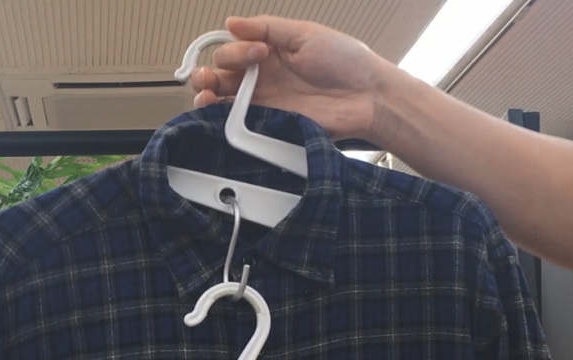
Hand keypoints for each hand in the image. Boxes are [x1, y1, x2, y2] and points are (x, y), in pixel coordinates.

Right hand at [191, 15, 398, 139]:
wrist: (366, 97)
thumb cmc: (344, 61)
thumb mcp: (305, 33)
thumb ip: (267, 28)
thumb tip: (231, 22)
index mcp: (268, 51)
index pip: (233, 50)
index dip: (236, 51)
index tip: (260, 53)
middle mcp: (262, 76)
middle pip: (221, 76)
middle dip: (208, 75)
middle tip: (210, 79)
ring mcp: (265, 102)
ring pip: (224, 101)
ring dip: (207, 97)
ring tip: (206, 96)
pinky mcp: (272, 124)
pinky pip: (240, 124)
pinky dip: (223, 119)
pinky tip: (217, 114)